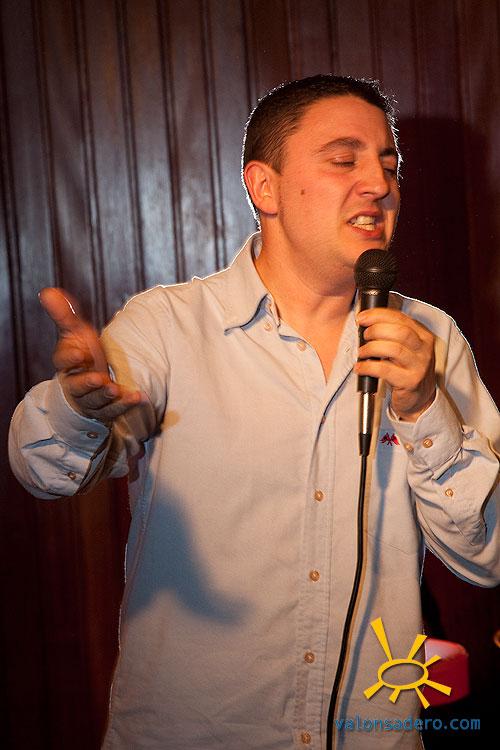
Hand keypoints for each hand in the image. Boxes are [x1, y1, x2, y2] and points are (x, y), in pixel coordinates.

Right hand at [39, 288, 144, 424]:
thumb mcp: (75, 333)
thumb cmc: (81, 354)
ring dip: (106, 396)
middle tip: (99, 379)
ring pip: (95, 401)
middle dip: (88, 383)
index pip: (63, 362)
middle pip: (78, 386)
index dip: (70, 358)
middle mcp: (76, 384)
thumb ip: (64, 314)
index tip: (80, 354)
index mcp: (67, 364)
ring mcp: (91, 399)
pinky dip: (125, 405)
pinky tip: (138, 397)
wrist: (90, 383)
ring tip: (116, 389)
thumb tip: (47, 291)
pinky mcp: (105, 410)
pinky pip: (114, 411)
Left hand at [354, 307, 435, 421]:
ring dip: (371, 348)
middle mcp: (424, 349)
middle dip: (376, 330)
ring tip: (362, 353)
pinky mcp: (410, 381)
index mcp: (423, 335)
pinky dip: (368, 367)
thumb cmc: (406, 370)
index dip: (378, 315)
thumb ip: (391, 334)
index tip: (362, 317)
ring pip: (393, 349)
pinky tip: (361, 367)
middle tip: (364, 336)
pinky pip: (385, 370)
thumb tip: (365, 322)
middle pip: (399, 331)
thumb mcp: (405, 348)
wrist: (420, 398)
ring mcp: (419, 366)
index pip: (400, 318)